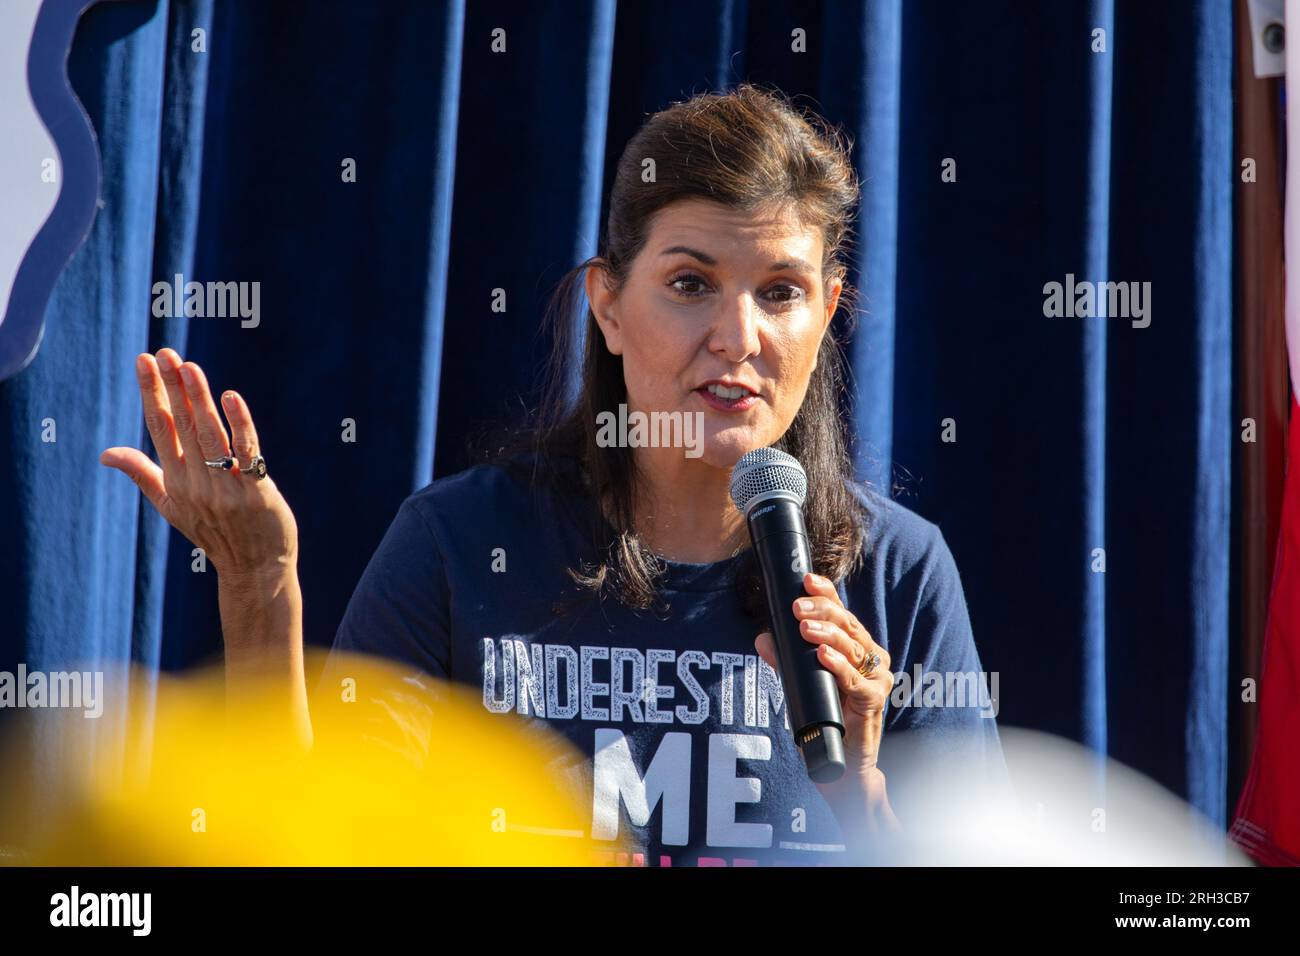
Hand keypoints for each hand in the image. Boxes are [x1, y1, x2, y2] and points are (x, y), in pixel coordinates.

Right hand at [99, 348, 298, 581]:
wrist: (255, 569)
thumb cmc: (214, 534)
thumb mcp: (172, 506)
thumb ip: (143, 474)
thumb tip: (106, 453)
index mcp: (175, 482)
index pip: (160, 429)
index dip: (152, 394)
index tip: (143, 361)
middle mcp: (197, 483)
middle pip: (183, 427)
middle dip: (172, 388)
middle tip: (163, 352)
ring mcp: (226, 488)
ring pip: (210, 436)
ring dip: (199, 400)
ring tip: (189, 368)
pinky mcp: (256, 491)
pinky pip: (246, 452)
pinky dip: (239, 424)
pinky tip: (231, 397)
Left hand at [754, 572, 898, 837]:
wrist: (841, 765)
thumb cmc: (824, 718)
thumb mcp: (800, 683)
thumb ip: (786, 661)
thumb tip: (762, 637)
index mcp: (855, 647)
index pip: (841, 612)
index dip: (826, 594)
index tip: (806, 579)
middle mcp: (870, 657)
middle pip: (847, 624)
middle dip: (821, 609)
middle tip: (796, 605)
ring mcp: (876, 678)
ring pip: (852, 647)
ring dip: (827, 634)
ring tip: (804, 626)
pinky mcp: (873, 700)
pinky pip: (855, 679)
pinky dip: (838, 665)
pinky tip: (823, 654)